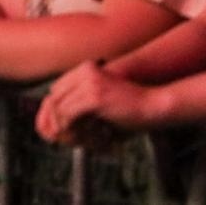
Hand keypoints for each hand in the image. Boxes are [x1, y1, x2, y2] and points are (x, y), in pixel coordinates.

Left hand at [36, 60, 153, 145]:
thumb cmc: (130, 105)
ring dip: (61, 125)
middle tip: (57, 136)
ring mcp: (89, 83)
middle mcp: (85, 71)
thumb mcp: (102, 98)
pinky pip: (68, 114)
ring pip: (59, 106)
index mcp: (86, 68)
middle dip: (52, 118)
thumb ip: (81, 102)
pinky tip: (76, 136)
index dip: (53, 108)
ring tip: (70, 139)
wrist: (153, 105)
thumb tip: (58, 118)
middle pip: (54, 96)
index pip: (56, 88)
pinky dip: (68, 127)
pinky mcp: (94, 98)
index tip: (56, 126)